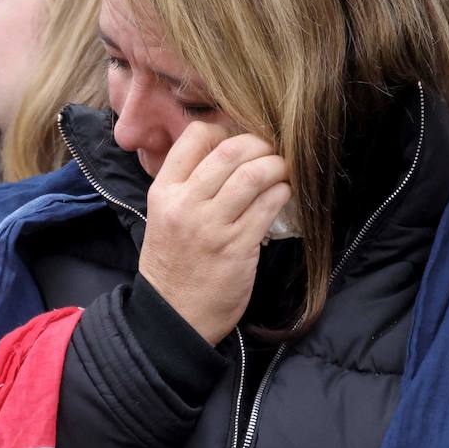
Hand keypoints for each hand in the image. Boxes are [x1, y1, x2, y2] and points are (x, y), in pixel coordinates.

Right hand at [138, 123, 290, 344]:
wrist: (172, 317)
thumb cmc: (174, 264)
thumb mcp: (165, 217)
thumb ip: (188, 185)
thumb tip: (230, 151)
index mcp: (164, 191)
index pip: (195, 136)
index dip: (225, 129)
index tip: (240, 140)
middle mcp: (186, 204)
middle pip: (230, 151)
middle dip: (259, 144)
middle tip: (271, 151)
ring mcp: (212, 226)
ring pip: (253, 175)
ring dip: (276, 166)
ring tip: (282, 170)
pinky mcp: (238, 246)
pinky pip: (268, 205)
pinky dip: (282, 191)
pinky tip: (284, 193)